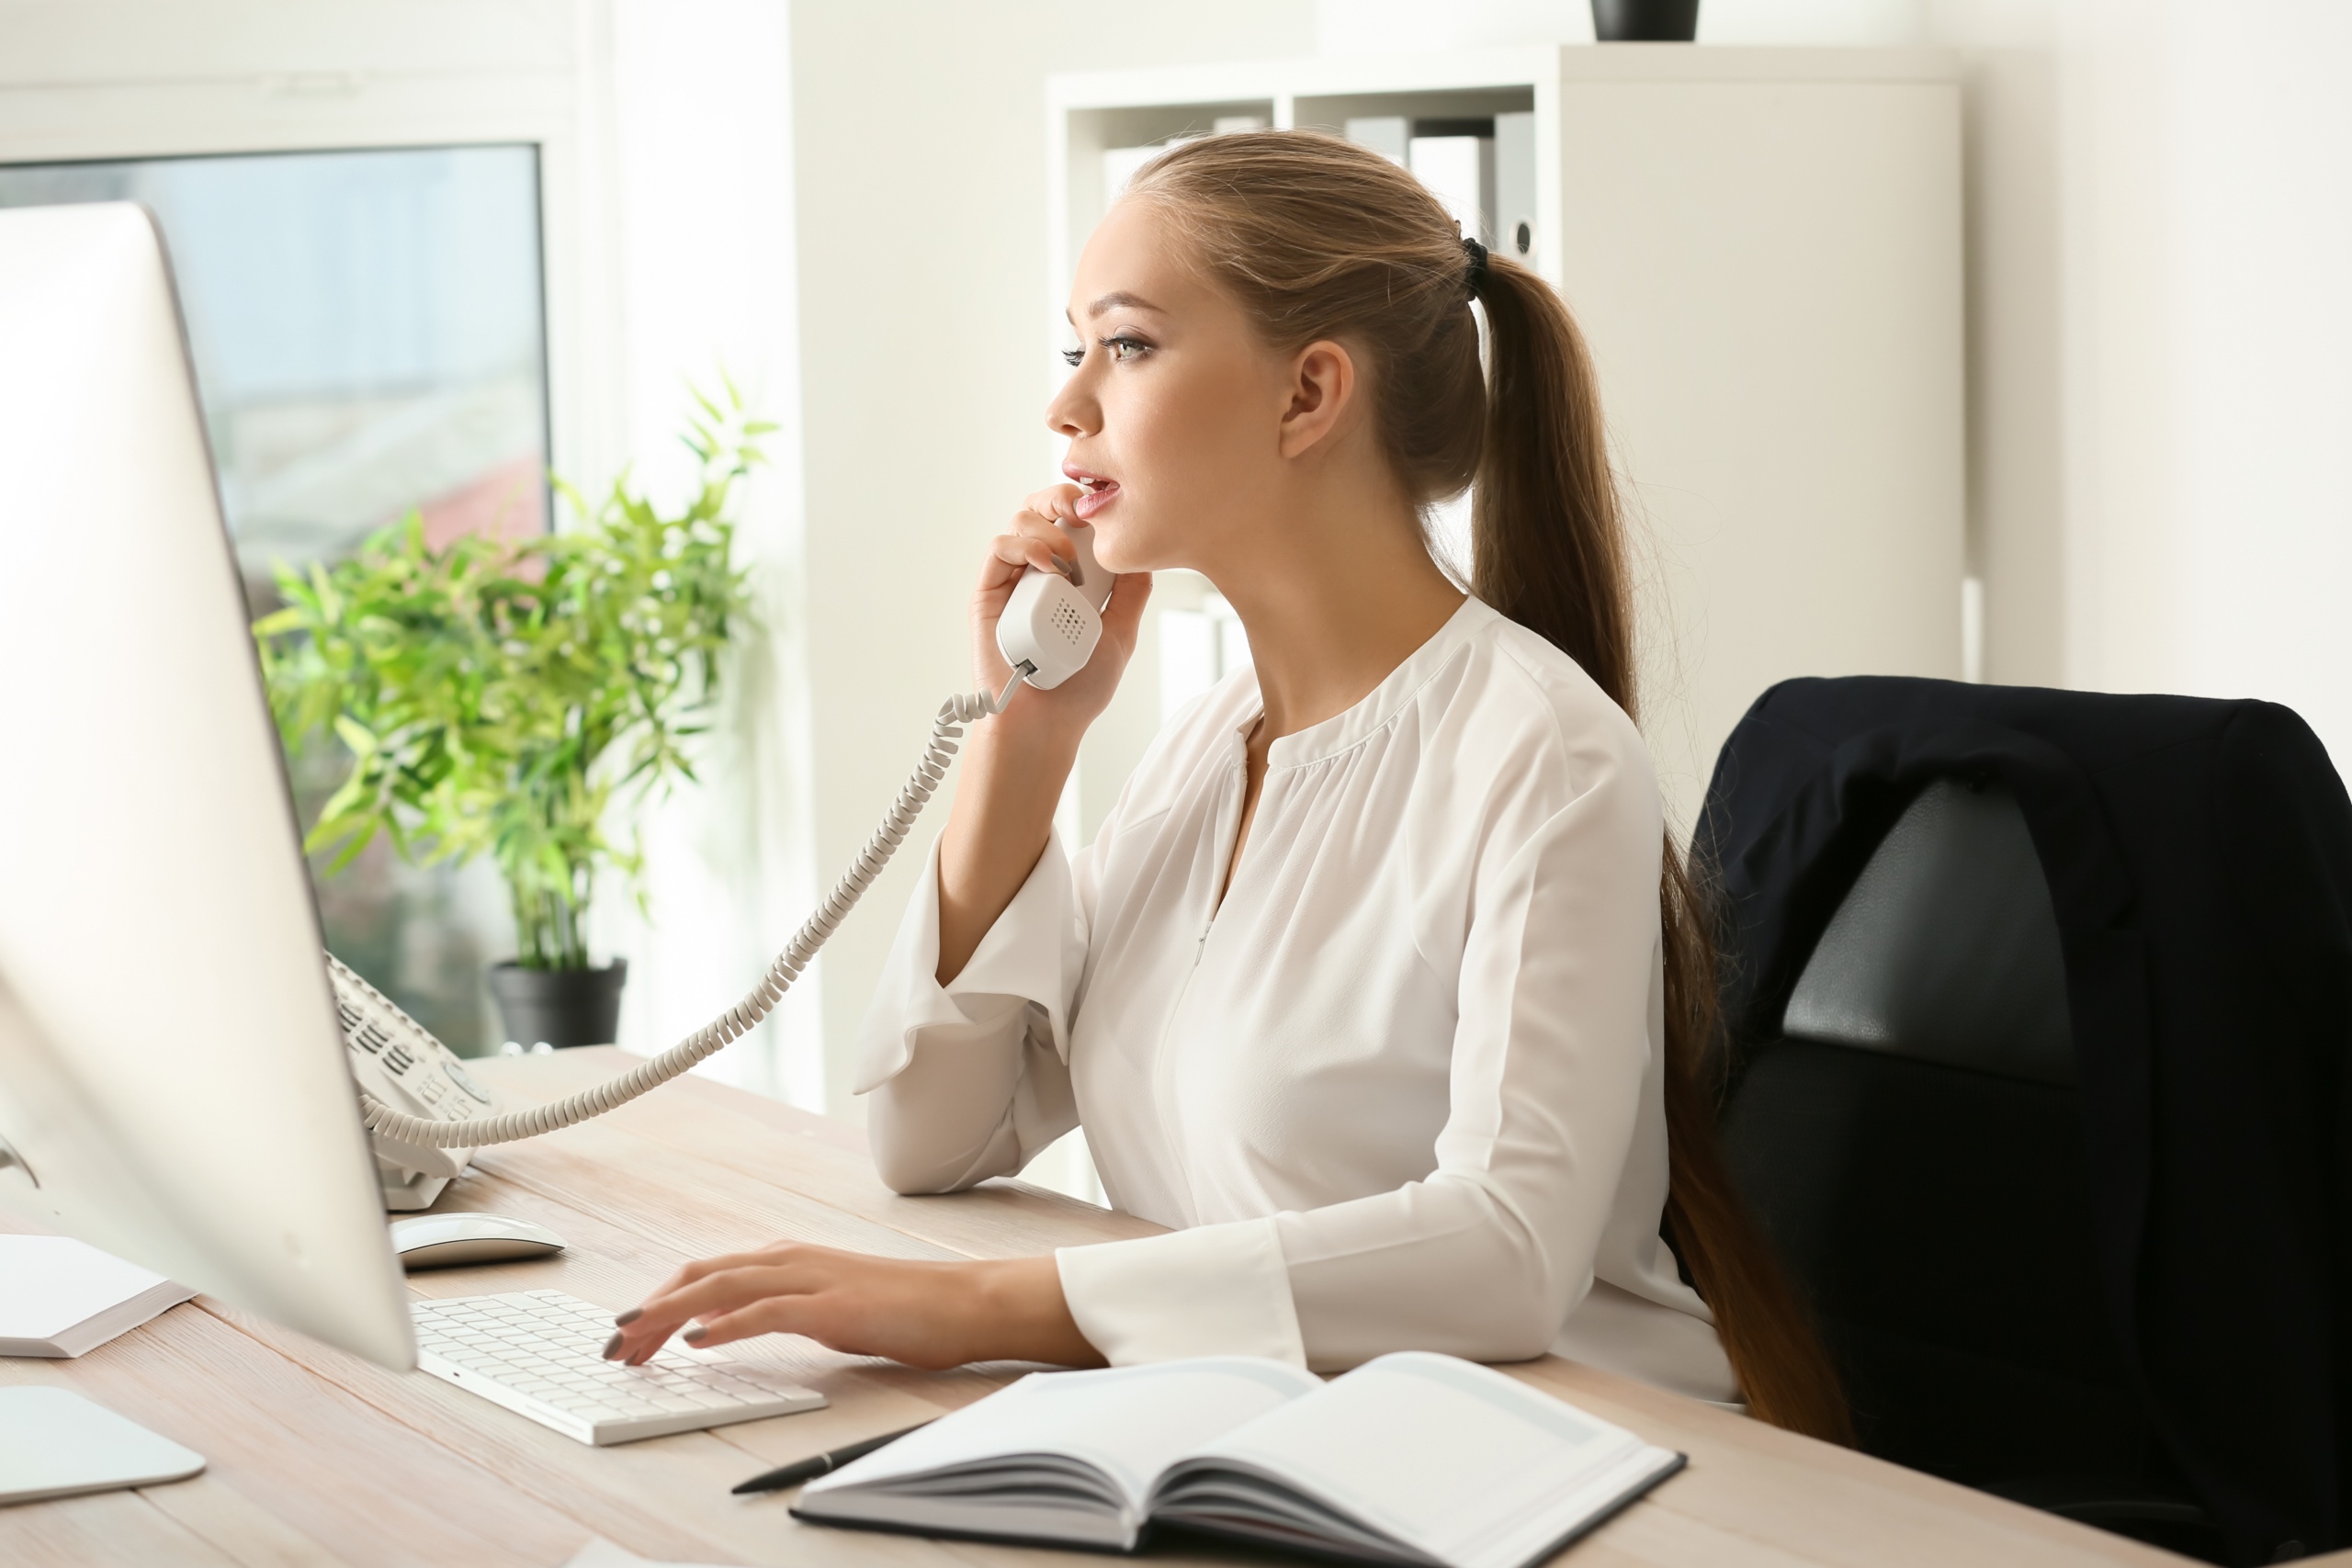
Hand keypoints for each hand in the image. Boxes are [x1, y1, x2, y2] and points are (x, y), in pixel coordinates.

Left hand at [601, 1243, 1102, 1370]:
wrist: (960, 1303)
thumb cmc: (902, 1307)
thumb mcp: (827, 1306)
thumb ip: (783, 1309)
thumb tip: (735, 1327)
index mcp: (788, 1259)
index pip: (706, 1273)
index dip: (660, 1300)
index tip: (629, 1334)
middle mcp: (790, 1260)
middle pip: (701, 1275)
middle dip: (651, 1308)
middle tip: (616, 1346)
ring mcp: (811, 1279)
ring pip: (724, 1286)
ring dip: (672, 1314)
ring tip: (636, 1340)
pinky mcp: (832, 1306)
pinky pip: (769, 1311)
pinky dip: (730, 1324)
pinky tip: (701, 1341)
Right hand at [973, 485, 1151, 739]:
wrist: (1046, 723)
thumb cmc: (1080, 688)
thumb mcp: (1120, 634)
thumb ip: (1131, 594)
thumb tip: (1145, 552)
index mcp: (1070, 576)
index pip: (1073, 521)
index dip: (1087, 503)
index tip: (1109, 506)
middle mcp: (1039, 572)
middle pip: (1042, 508)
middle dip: (1062, 497)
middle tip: (1083, 510)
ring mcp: (1013, 580)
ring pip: (1020, 521)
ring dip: (1048, 526)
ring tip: (1069, 560)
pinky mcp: (989, 593)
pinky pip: (999, 548)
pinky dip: (1023, 544)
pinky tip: (1046, 564)